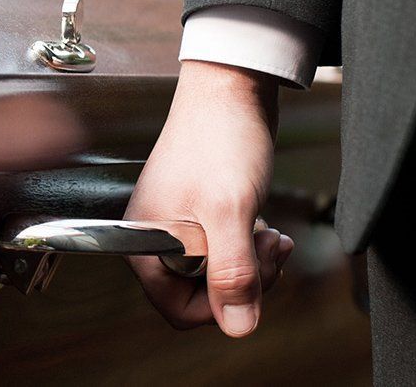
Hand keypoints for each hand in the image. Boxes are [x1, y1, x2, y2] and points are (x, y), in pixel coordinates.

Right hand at [125, 60, 294, 336]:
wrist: (231, 89)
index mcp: (147, 244)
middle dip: (242, 280)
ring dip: (251, 262)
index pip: (178, 310)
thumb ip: (231, 273)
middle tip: (265, 248)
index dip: (220, 306)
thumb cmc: (220, 138)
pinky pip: (226, 250)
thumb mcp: (229, 213)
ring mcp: (180, 227)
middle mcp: (157, 239)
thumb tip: (238, 326)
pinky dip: (249, 245)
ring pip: (219, 274)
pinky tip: (263, 224)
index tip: (247, 280)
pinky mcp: (201, 214)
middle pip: (202, 296)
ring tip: (268, 233)